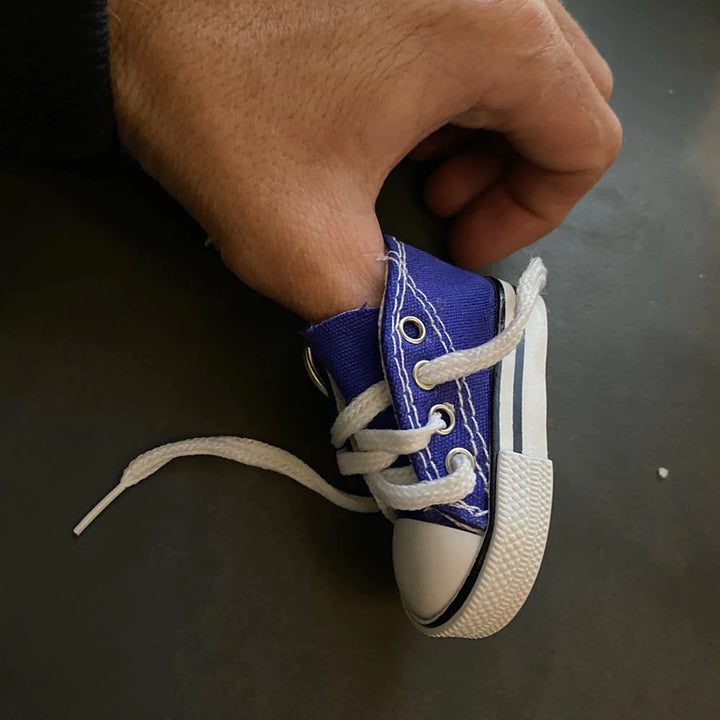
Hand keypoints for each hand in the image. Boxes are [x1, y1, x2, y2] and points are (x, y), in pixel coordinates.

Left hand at [108, 0, 619, 320]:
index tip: (460, 245)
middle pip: (560, 97)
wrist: (116, 4)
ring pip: (517, 62)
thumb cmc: (211, 99)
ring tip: (402, 161)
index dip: (530, 215)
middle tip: (435, 206)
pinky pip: (468, 27)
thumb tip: (415, 370)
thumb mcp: (306, 244)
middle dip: (508, 173)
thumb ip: (381, 321)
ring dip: (478, 129)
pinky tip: (380, 110)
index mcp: (493, 34)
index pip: (582, 142)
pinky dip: (445, 84)